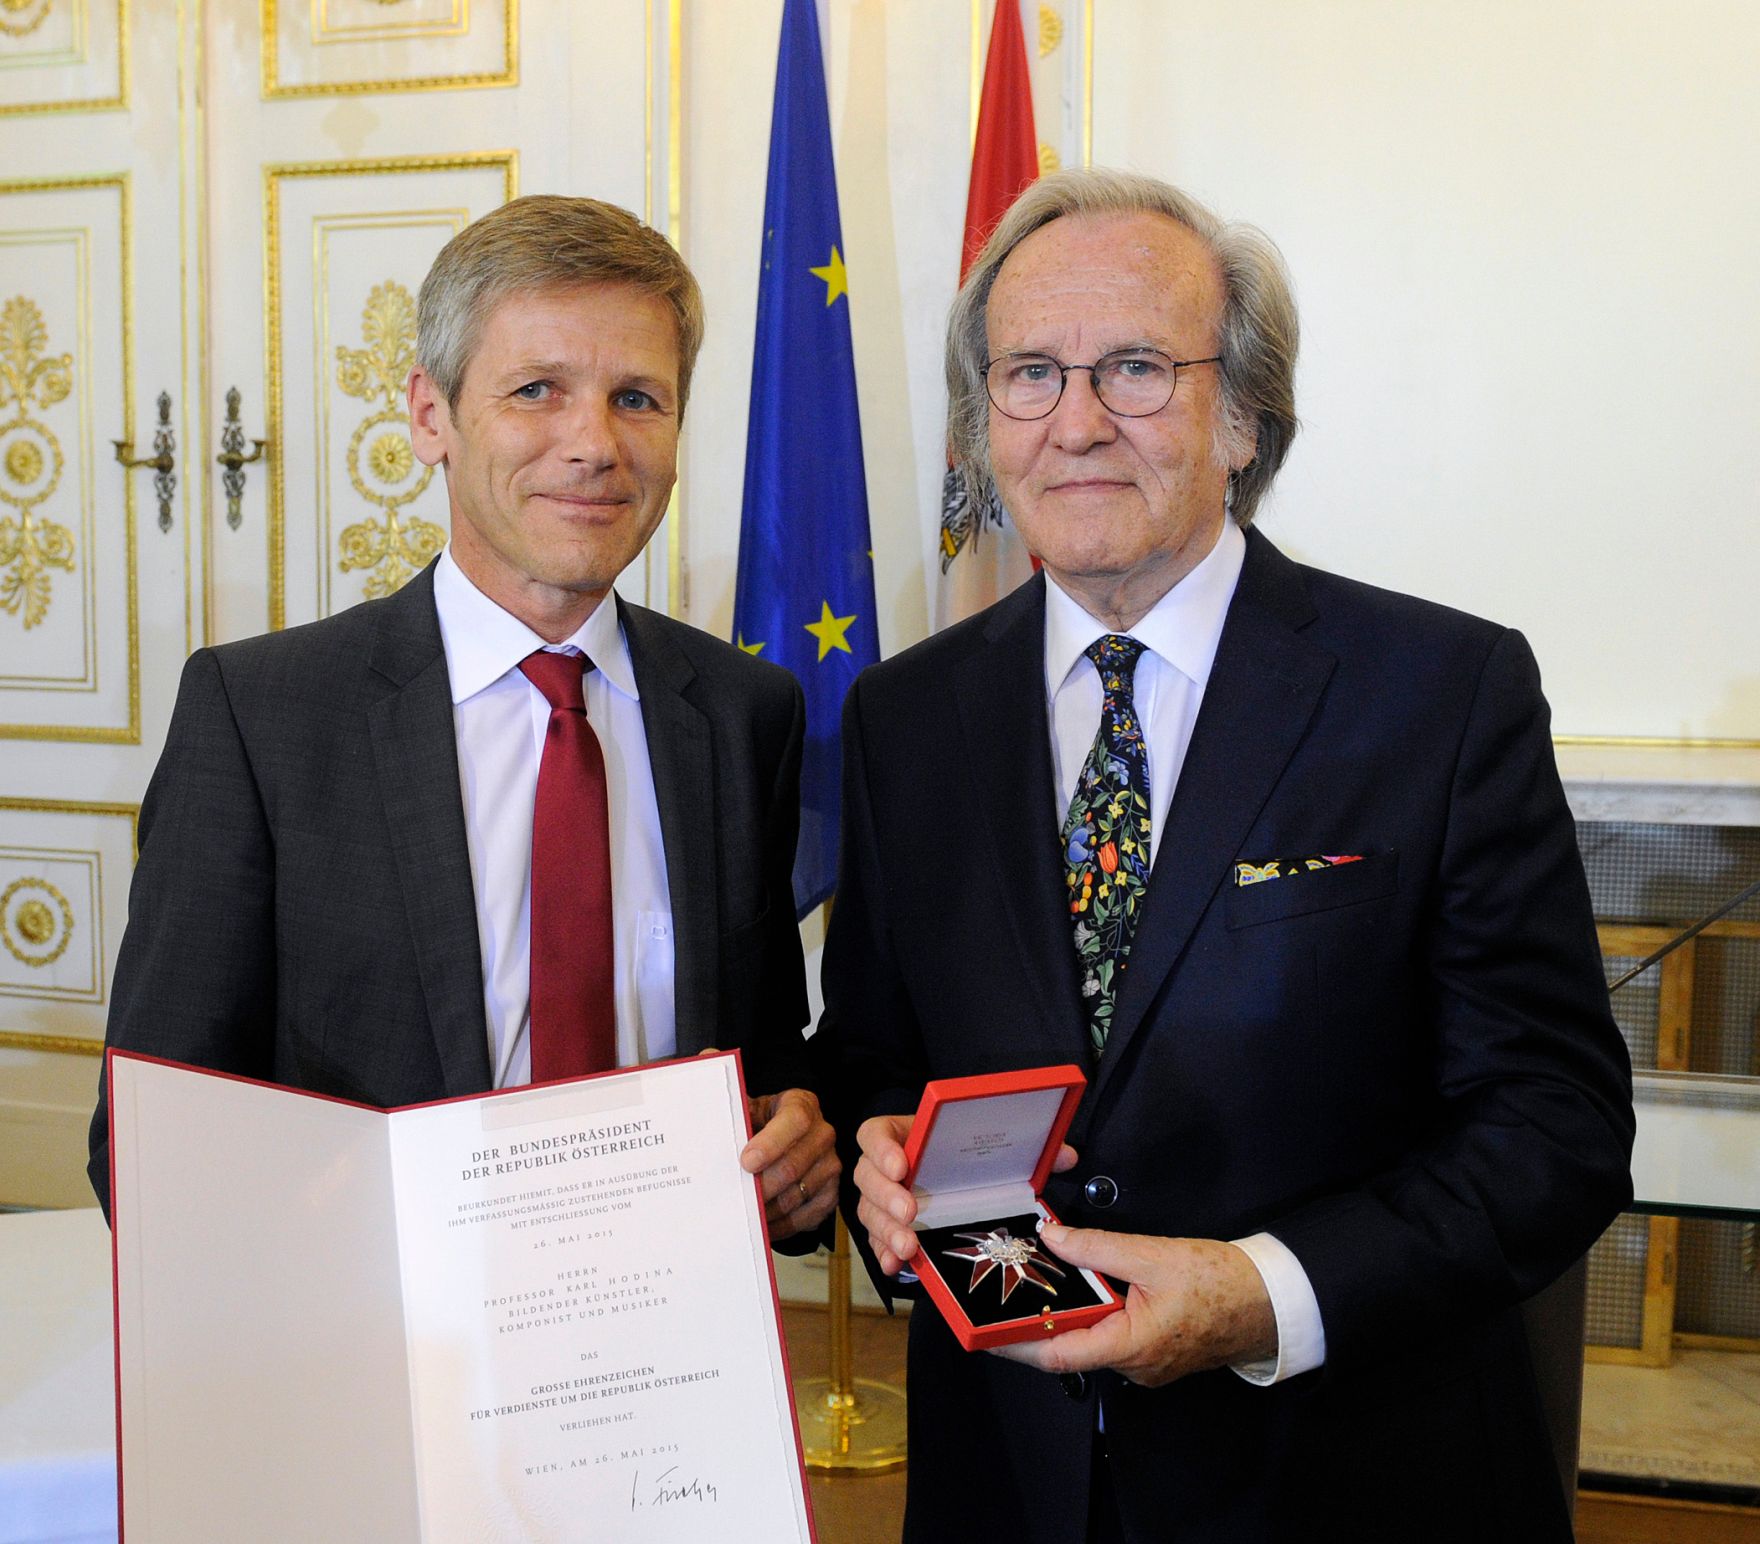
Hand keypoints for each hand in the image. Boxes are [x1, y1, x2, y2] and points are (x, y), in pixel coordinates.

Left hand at [741, 1087, 839, 1243]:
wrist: (781, 1137)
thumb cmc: (761, 1125)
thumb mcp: (748, 1111)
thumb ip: (736, 1118)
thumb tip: (711, 1125)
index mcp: (801, 1105)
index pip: (795, 1121)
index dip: (771, 1143)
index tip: (747, 1162)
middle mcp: (822, 1133)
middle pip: (793, 1166)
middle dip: (762, 1187)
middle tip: (740, 1198)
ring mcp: (830, 1163)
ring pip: (797, 1195)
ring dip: (769, 1209)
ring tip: (747, 1214)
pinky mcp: (832, 1191)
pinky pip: (808, 1215)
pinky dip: (783, 1225)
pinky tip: (764, 1224)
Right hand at [854, 1115, 1076, 1276]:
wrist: (957, 1183)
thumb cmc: (971, 1161)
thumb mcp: (995, 1150)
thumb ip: (1027, 1149)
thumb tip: (1066, 1154)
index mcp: (908, 1137)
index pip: (876, 1133)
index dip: (882, 1148)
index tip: (903, 1166)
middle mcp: (889, 1168)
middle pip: (867, 1176)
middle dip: (886, 1197)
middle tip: (911, 1213)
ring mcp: (885, 1201)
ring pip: (869, 1212)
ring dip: (886, 1231)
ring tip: (908, 1248)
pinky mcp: (888, 1230)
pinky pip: (876, 1243)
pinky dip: (884, 1255)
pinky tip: (897, 1267)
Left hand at [990, 1227, 1275, 1387]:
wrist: (1270, 1301)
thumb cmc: (1221, 1282)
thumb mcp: (1153, 1255)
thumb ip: (1097, 1247)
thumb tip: (1052, 1237)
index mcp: (1132, 1347)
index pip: (1058, 1355)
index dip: (1015, 1343)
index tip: (982, 1330)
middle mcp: (1134, 1365)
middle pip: (1069, 1348)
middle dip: (1033, 1321)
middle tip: (1002, 1292)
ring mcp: (1145, 1363)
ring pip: (1090, 1340)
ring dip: (1064, 1315)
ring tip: (1032, 1283)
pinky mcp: (1153, 1352)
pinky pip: (1111, 1336)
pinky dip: (1090, 1314)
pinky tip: (1078, 1287)